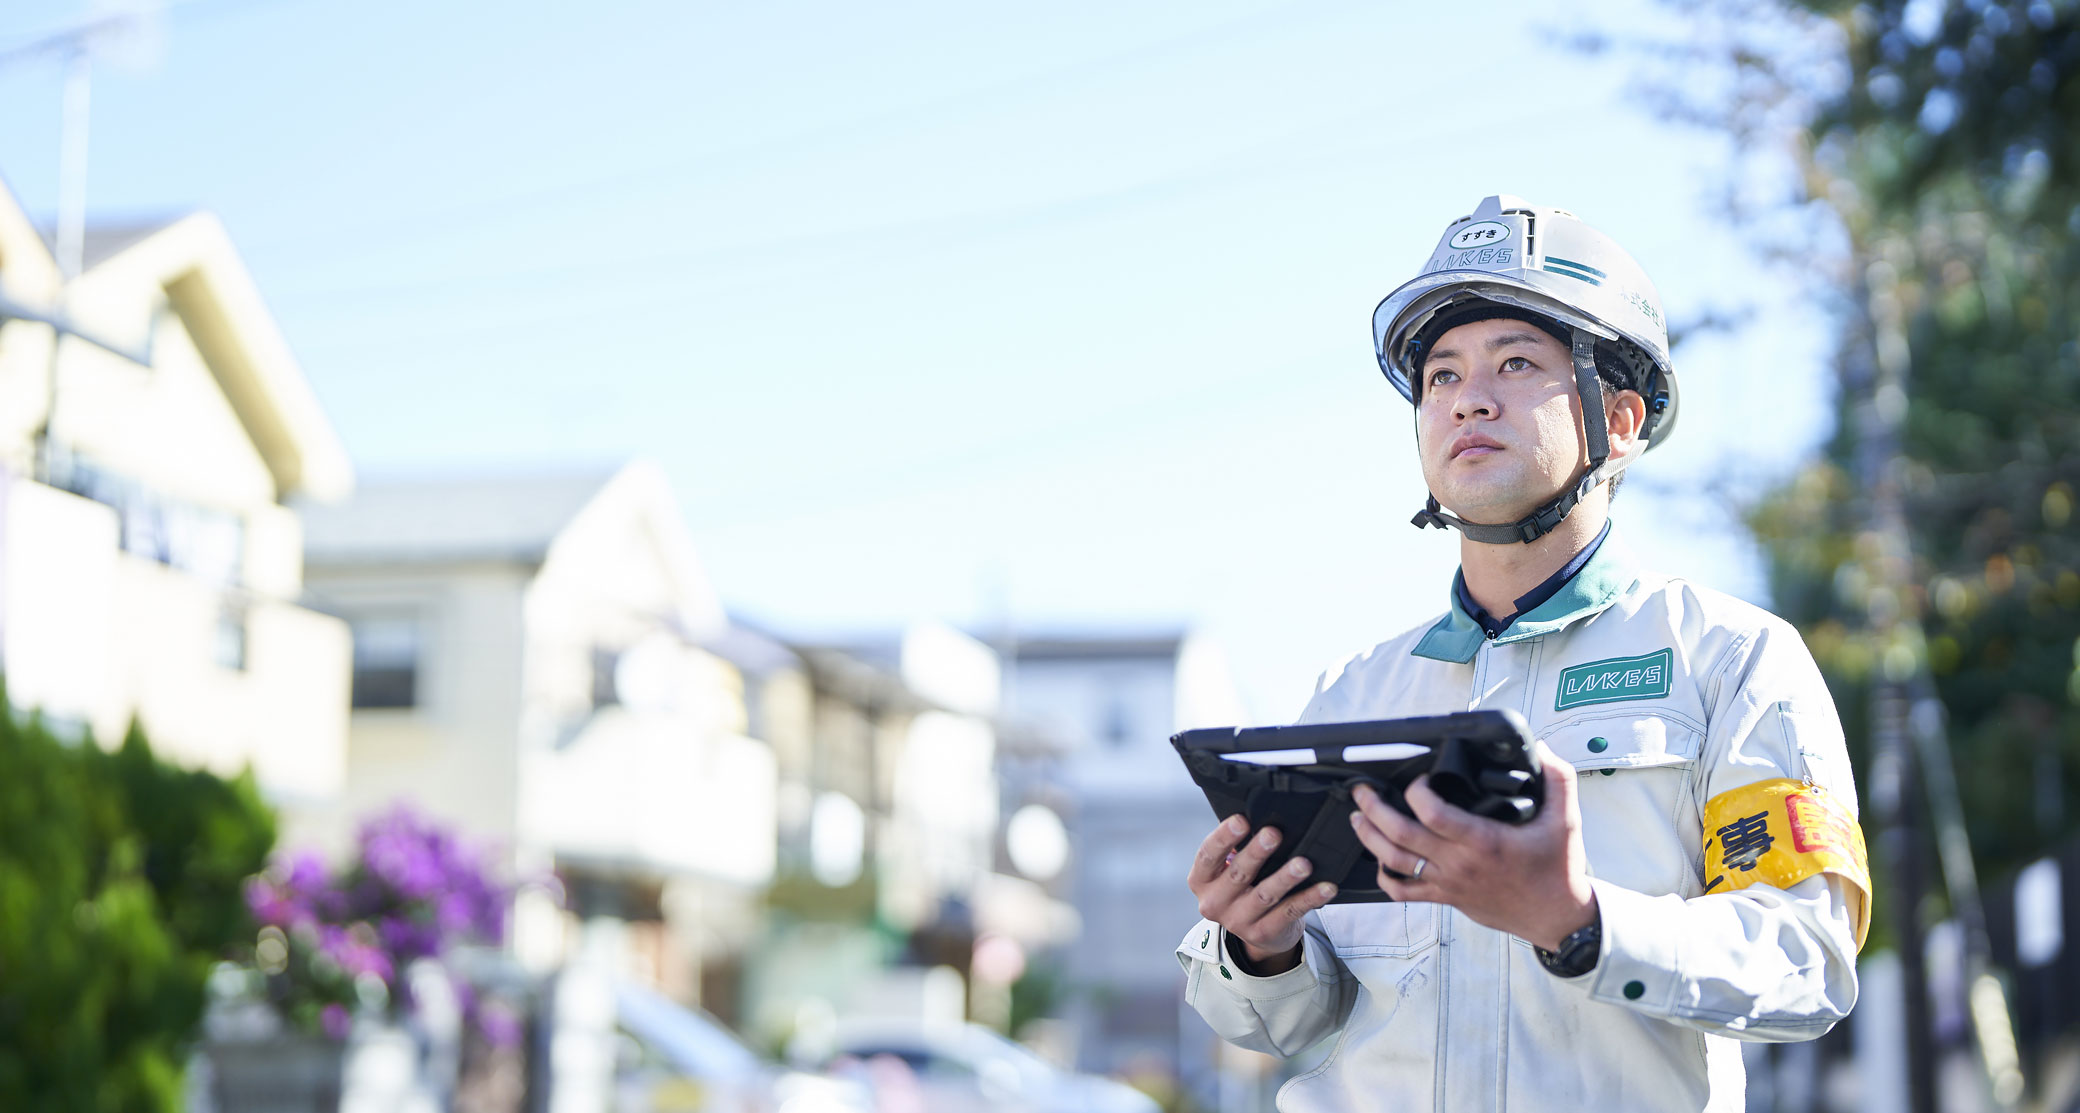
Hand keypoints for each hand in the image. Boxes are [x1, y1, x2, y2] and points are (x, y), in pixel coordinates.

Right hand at [1186, 816, 1338, 973]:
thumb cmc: (1242, 887)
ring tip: (1302, 864)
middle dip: (1257, 853)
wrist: (1255, 933)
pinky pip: (1289, 912)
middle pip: (1237, 874)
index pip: (1208, 855)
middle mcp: (1214, 903)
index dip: (1223, 836)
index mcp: (1201, 880)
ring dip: (1285, 878)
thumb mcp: (1228, 870)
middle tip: (1274, 834)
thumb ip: (1236, 848)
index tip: (1241, 820)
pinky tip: (1325, 887)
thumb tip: (1260, 814)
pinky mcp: (1263, 933)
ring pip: (1264, 895)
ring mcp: (1238, 921)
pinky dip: (1309, 898)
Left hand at [1348, 741, 1595, 950]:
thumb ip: (1558, 779)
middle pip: (1401, 835)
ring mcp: (1449, 883)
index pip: (1434, 815)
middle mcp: (1459, 863)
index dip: (1418, 792)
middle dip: (1374, 809)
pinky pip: (1405, 892)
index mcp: (1484, 841)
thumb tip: (1540, 749)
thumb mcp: (1566, 820)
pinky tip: (1379, 861)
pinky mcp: (1446, 898)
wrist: (1557, 917)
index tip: (1421, 779)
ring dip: (1369, 837)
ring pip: (1394, 862)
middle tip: (1362, 790)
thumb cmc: (1558, 869)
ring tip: (1358, 817)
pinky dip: (1385, 877)